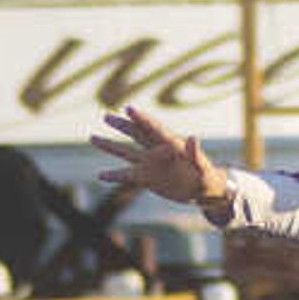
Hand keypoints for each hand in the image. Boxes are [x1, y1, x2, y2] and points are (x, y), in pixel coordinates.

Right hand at [98, 107, 221, 209]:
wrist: (203, 190)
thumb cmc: (206, 176)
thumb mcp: (202, 167)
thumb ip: (195, 153)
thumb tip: (192, 137)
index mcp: (170, 144)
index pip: (153, 128)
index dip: (141, 118)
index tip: (128, 108)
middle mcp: (156, 151)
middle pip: (135, 135)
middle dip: (122, 126)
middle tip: (106, 116)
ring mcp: (149, 164)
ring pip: (126, 153)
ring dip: (110, 146)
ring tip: (92, 138)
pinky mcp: (146, 178)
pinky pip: (126, 176)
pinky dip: (114, 176)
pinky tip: (100, 175)